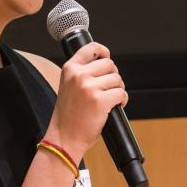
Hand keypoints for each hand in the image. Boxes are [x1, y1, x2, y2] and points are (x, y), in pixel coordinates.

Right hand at [45, 41, 127, 155]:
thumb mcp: (67, 87)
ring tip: (109, 100)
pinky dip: (122, 101)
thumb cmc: (68, 116)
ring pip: (117, 79)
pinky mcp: (100, 101)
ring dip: (117, 90)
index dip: (103, 52)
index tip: (107, 57)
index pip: (91, 48)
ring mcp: (89, 87)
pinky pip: (121, 93)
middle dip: (113, 76)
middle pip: (109, 64)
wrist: (63, 138)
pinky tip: (113, 107)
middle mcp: (78, 75)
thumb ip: (81, 73)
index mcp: (69, 69)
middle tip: (107, 89)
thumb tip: (105, 65)